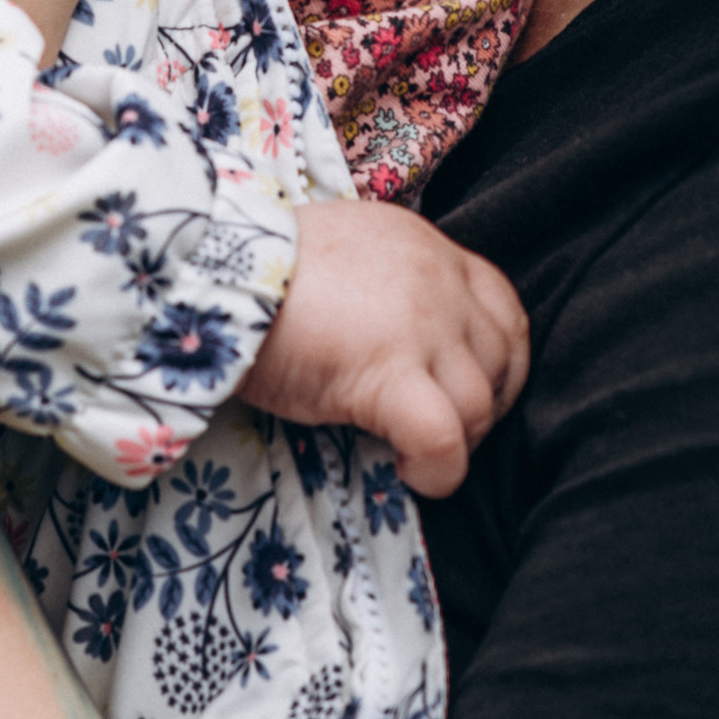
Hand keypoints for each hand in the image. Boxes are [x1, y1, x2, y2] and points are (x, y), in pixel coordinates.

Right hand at [240, 196, 527, 491]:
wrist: (215, 271)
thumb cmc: (262, 267)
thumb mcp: (345, 250)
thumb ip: (388, 281)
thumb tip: (396, 332)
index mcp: (427, 246)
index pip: (502, 305)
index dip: (501, 358)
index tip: (475, 389)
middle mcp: (437, 281)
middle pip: (502, 357)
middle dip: (485, 406)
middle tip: (446, 432)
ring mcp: (419, 327)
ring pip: (479, 404)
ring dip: (459, 442)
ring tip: (414, 453)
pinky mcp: (388, 375)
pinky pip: (444, 440)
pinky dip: (438, 469)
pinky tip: (409, 472)